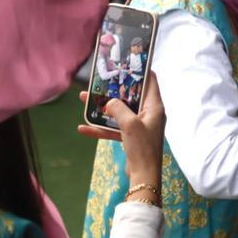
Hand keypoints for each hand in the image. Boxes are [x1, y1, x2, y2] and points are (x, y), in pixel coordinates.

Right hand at [78, 73, 165, 188]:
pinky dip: (101, 128)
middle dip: (114, 88)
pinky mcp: (131, 138)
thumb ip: (118, 108)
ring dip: (102, 107)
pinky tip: (83, 128)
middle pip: (131, 95)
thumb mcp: (129, 123)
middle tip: (100, 79)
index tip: (126, 62)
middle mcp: (149, 114)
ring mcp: (139, 126)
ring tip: (83, 99)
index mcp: (154, 107)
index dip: (140, 70)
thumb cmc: (142, 147)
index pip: (151, 81)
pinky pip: (114, 129)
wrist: (143, 176)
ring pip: (119, 112)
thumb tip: (109, 101)